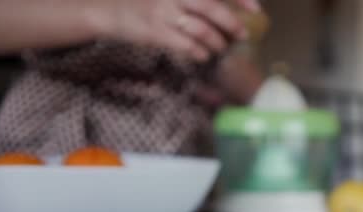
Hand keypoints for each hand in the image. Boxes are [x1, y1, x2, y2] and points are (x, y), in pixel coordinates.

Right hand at [100, 0, 260, 61]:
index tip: (256, 8)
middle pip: (211, 7)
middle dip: (231, 24)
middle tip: (241, 35)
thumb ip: (194, 0)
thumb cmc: (142, 1)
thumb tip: (224, 10)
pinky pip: (186, 45)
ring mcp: (162, 11)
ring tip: (219, 48)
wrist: (105, 10)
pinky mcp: (154, 31)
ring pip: (201, 29)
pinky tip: (202, 55)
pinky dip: (199, 52)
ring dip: (216, 42)